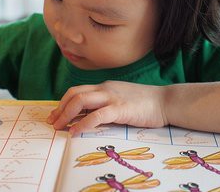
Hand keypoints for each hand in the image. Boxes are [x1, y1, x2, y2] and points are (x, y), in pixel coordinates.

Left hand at [46, 81, 168, 135]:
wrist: (166, 101)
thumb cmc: (146, 104)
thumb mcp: (122, 101)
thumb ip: (107, 106)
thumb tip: (89, 118)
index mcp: (105, 87)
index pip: (78, 91)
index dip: (63, 103)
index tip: (55, 115)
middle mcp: (106, 89)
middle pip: (74, 93)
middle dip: (60, 108)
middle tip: (53, 123)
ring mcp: (112, 97)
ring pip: (81, 100)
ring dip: (66, 114)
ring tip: (60, 128)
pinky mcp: (120, 109)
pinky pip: (96, 115)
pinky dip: (82, 124)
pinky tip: (76, 133)